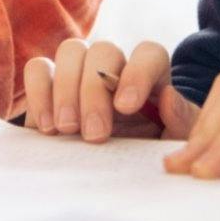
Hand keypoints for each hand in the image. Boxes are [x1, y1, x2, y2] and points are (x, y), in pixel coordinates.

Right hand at [21, 37, 198, 141]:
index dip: (138, 74)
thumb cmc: (149, 150)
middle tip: (93, 134)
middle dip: (95, 90)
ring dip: (66, 89)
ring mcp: (79, 71)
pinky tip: (46, 128)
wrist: (114, 171)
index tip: (125, 107)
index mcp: (150, 75)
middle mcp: (113, 66)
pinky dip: (39, 93)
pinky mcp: (48, 85)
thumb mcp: (173, 142)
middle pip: (104, 49)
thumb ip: (182, 122)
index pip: (149, 53)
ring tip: (66, 129)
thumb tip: (170, 98)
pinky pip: (37, 69)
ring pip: (70, 50)